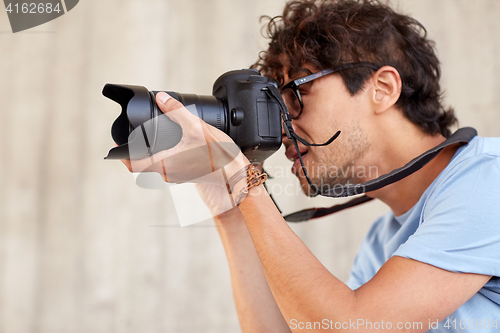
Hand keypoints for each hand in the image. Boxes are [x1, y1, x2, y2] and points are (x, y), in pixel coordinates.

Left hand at [121, 92, 249, 214]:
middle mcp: (167, 173)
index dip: (121, 156)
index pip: (133, 165)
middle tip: (131, 139)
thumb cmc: (217, 155)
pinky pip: (167, 167)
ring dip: (149, 155)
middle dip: (134, 153)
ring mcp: (177, 176)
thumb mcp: (196, 127)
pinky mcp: (186, 176)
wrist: (235, 174)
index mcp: (164, 163)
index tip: (115, 146)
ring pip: (155, 167)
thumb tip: (162, 99)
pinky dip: (163, 157)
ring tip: (149, 140)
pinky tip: (173, 145)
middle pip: (142, 166)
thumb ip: (176, 111)